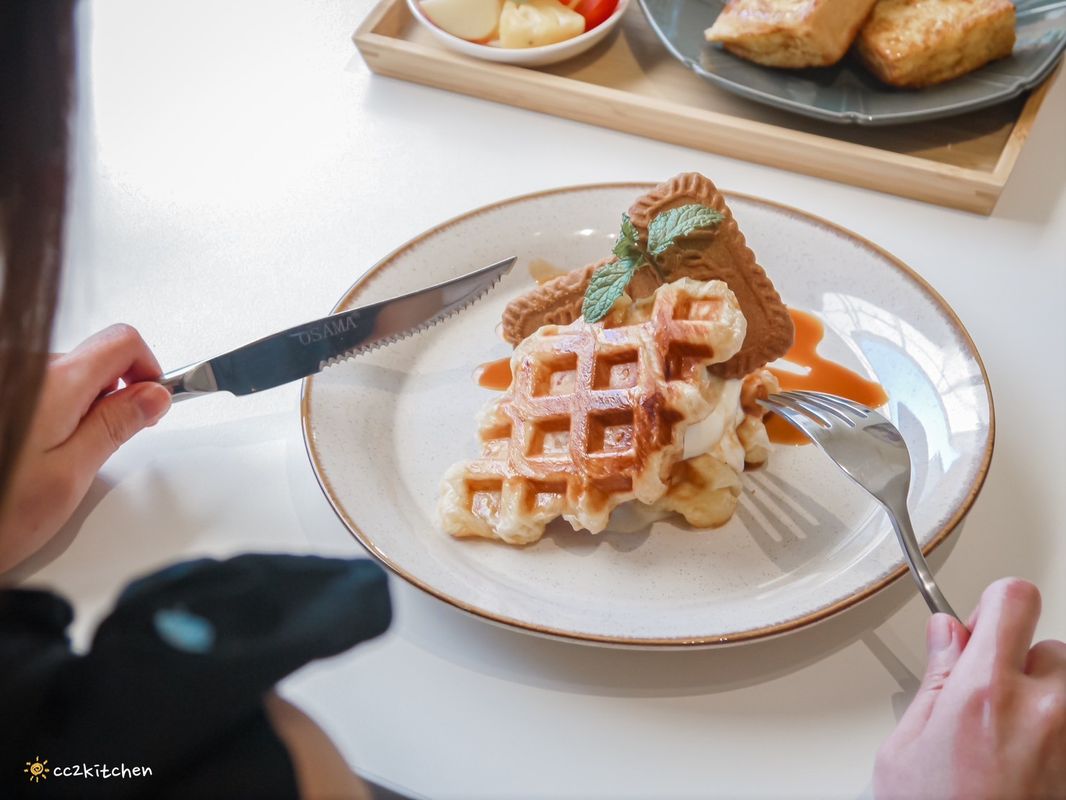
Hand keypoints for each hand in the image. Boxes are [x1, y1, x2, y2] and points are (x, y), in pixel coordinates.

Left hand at [0, 324, 171, 572]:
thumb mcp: (71, 475)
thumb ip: (115, 426)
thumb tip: (153, 396)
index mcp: (53, 383)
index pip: (122, 341)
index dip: (148, 370)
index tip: (149, 404)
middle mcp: (22, 367)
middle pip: (91, 358)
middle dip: (111, 396)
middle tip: (103, 446)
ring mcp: (4, 378)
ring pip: (61, 375)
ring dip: (74, 408)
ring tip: (54, 459)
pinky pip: (33, 388)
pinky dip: (45, 414)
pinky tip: (28, 453)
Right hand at [874, 578, 1065, 799]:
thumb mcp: (907, 745)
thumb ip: (938, 680)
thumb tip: (948, 634)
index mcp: (986, 692)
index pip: (1014, 601)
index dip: (997, 605)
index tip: (986, 620)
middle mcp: (1044, 710)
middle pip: (1053, 648)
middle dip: (1024, 667)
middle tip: (991, 701)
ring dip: (1049, 703)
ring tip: (1015, 740)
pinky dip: (1057, 737)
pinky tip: (1027, 765)